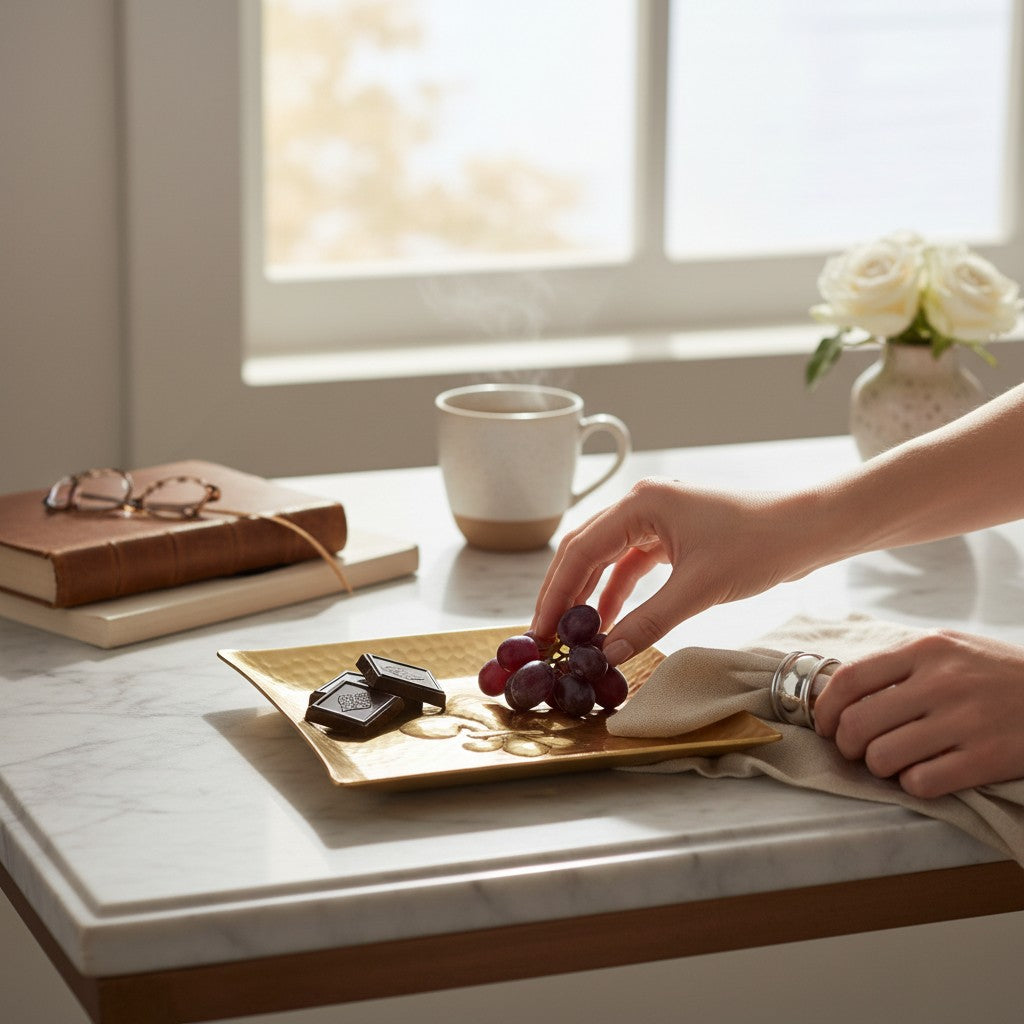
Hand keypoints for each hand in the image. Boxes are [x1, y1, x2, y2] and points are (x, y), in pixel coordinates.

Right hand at [532, 477, 807, 665]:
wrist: (808, 529)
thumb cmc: (759, 545)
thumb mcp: (698, 590)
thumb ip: (647, 622)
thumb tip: (606, 655)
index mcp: (640, 504)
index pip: (580, 550)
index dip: (556, 592)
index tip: (540, 629)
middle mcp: (641, 505)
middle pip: (584, 551)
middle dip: (564, 593)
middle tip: (547, 634)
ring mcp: (656, 519)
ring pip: (606, 559)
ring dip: (589, 595)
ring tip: (574, 634)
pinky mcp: (672, 536)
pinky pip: (631, 565)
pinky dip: (617, 593)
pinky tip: (610, 623)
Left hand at [813, 630, 1023, 796]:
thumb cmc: (998, 675)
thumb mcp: (951, 651)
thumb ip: (901, 666)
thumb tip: (840, 691)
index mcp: (927, 650)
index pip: (850, 679)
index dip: (824, 710)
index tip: (823, 726)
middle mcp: (942, 681)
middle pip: (857, 724)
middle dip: (847, 746)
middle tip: (857, 751)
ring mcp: (966, 720)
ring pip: (883, 757)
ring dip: (879, 768)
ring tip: (894, 763)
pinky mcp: (988, 758)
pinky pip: (921, 782)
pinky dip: (914, 785)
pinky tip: (926, 774)